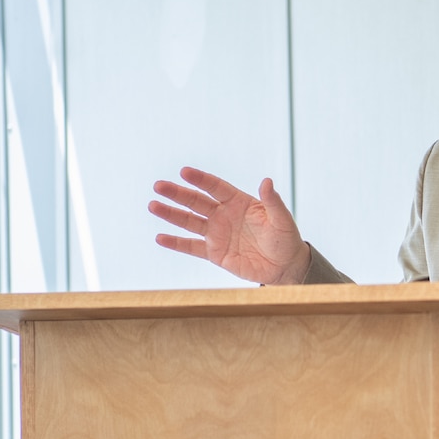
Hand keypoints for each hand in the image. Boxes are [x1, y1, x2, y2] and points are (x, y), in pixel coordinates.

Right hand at [149, 166, 310, 284]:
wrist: (285, 266)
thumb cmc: (286, 239)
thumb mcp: (282, 219)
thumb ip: (273, 202)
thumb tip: (267, 181)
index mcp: (239, 202)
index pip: (216, 187)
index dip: (201, 179)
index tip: (184, 172)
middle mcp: (224, 215)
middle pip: (197, 202)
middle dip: (178, 194)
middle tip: (159, 186)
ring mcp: (218, 234)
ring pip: (190, 222)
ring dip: (171, 214)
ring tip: (153, 206)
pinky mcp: (215, 253)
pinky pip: (192, 247)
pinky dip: (177, 243)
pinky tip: (160, 237)